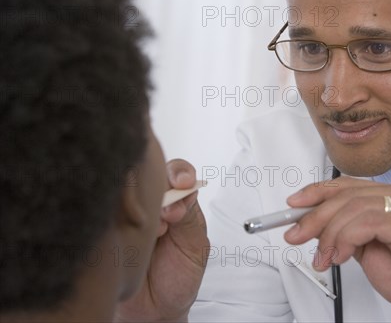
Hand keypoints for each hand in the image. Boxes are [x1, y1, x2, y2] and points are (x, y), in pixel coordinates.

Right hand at [116, 159, 208, 321]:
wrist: (156, 310)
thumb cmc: (178, 276)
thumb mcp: (194, 246)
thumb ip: (190, 219)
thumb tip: (179, 199)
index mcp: (176, 202)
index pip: (176, 173)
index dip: (179, 173)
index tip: (182, 183)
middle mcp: (150, 204)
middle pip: (148, 175)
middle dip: (160, 188)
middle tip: (168, 213)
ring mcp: (125, 215)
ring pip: (127, 192)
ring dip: (142, 208)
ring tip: (155, 233)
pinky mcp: (104, 230)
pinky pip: (104, 216)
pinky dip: (117, 220)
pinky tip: (128, 236)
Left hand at [284, 176, 390, 321]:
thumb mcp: (371, 252)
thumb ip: (350, 233)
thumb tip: (318, 224)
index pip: (350, 186)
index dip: (318, 192)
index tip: (295, 205)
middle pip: (347, 195)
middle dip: (314, 216)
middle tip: (295, 235)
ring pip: (353, 207)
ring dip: (329, 234)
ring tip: (324, 257)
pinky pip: (367, 222)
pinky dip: (345, 238)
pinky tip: (340, 255)